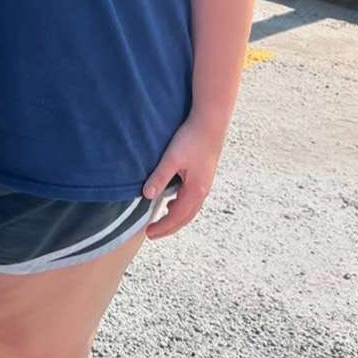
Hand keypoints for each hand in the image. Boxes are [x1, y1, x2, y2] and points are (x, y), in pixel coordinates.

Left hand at [142, 115, 227, 240]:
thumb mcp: (171, 158)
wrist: (210, 123)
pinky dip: (182, 207)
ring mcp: (205, 184)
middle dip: (169, 227)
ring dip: (176, 218)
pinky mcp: (204, 177)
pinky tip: (173, 201)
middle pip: (185, 217)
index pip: (176, 216)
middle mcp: (203, 191)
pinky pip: (192, 199)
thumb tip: (147, 196)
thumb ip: (159, 177)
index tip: (148, 233)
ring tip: (161, 221)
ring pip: (190, 209)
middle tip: (152, 234)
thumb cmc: (191, 139)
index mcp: (195, 190)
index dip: (162, 227)